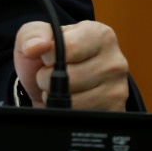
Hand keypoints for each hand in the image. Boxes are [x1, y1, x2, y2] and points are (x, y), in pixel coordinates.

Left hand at [13, 20, 129, 110]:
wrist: (55, 84)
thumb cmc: (49, 56)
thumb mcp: (35, 36)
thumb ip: (33, 34)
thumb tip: (35, 46)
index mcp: (100, 35)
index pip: (67, 48)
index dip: (48, 56)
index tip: (48, 56)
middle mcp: (115, 61)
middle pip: (69, 77)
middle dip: (48, 79)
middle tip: (53, 74)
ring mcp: (118, 88)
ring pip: (73, 100)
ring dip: (57, 97)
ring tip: (61, 87)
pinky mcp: (115, 111)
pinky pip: (80, 116)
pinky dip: (67, 111)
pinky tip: (71, 101)